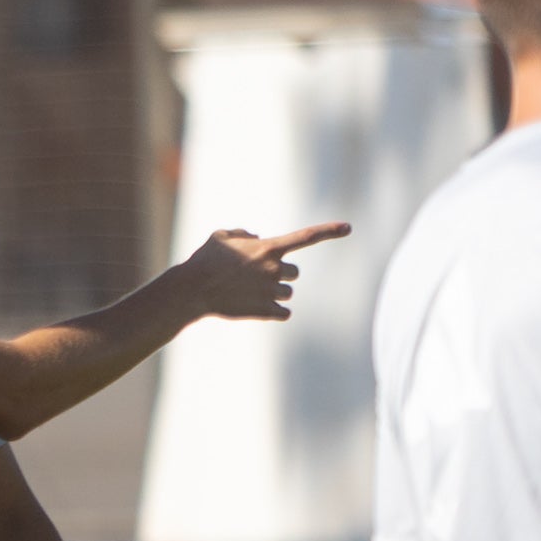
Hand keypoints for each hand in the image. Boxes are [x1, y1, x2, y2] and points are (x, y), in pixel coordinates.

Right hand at [180, 222, 346, 321]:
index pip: (307, 236)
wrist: (192, 291)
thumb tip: (255, 237)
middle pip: (292, 273)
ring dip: (272, 293)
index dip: (329, 230)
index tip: (348, 228)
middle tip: (253, 279)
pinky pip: (283, 312)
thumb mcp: (220, 237)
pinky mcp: (266, 311)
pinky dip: (273, 312)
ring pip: (286, 293)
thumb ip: (243, 234)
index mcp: (269, 248)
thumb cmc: (203, 262)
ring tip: (247, 294)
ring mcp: (272, 291)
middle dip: (277, 275)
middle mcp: (275, 268)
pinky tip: (253, 308)